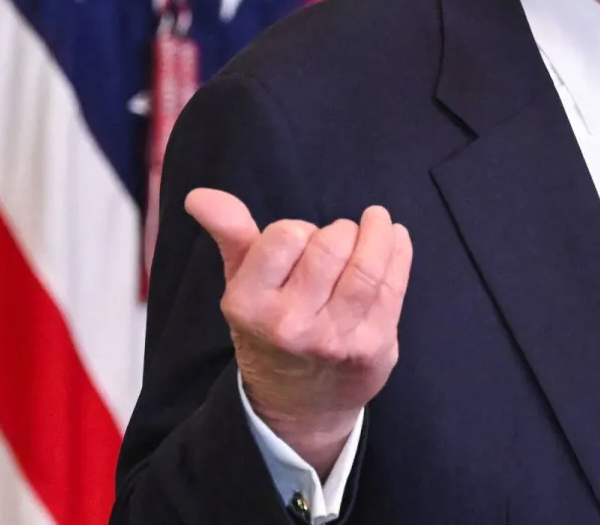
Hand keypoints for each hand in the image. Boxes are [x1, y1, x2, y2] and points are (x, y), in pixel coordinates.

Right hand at [185, 188, 412, 475]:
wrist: (298, 405)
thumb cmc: (269, 329)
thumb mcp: (242, 284)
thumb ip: (230, 234)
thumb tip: (201, 195)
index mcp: (249, 305)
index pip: (285, 236)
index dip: (299, 229)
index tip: (302, 239)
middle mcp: (289, 325)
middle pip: (331, 246)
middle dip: (340, 232)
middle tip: (339, 240)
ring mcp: (334, 339)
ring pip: (367, 265)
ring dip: (377, 233)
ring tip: (377, 222)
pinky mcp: (373, 347)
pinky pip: (394, 284)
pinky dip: (399, 250)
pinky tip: (395, 238)